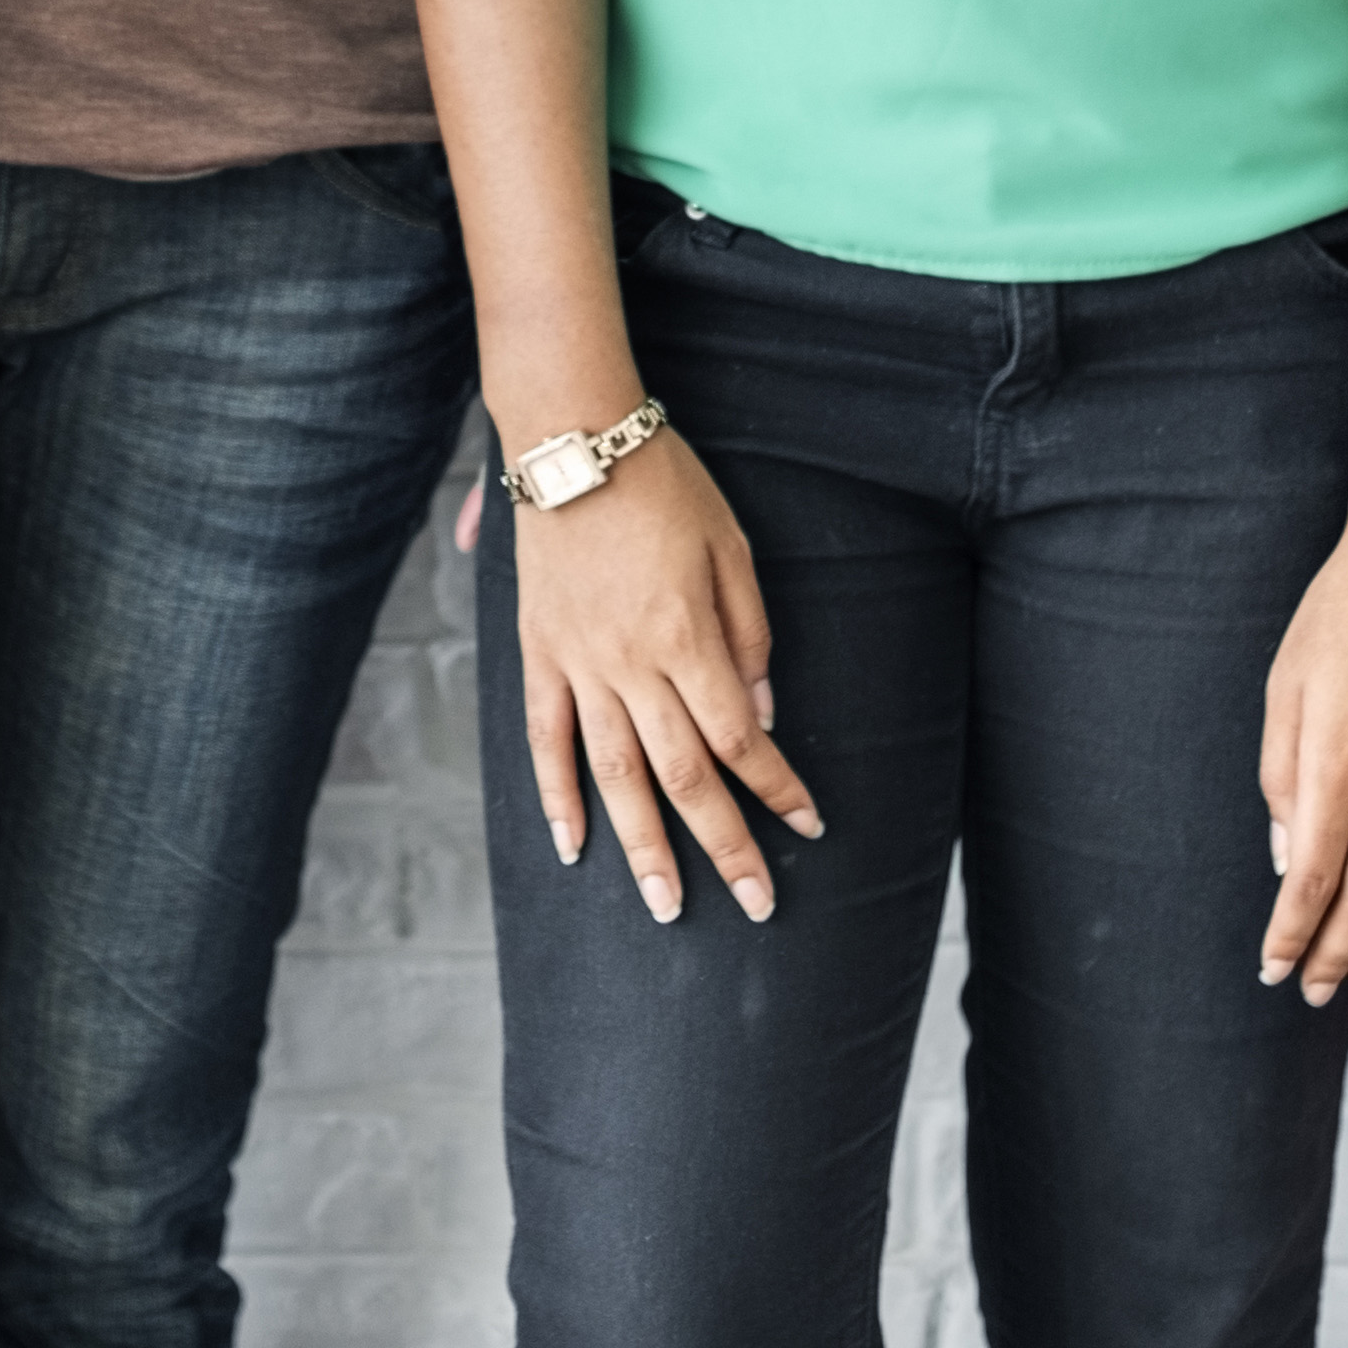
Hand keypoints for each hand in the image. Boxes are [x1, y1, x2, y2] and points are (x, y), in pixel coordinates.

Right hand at [507, 429, 818, 924]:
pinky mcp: (539, 655)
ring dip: (643, 847)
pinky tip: (572, 845)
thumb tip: (762, 713)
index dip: (778, 788)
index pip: (741, 739)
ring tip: (665, 906)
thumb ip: (749, 634)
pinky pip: (546, 739)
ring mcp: (578, 665)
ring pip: (614, 776)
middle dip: (725, 847)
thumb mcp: (731, 547)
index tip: (809, 824)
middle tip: (755, 905)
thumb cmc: (664, 486)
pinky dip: (556, 797)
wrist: (573, 440)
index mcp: (688, 639)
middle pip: (685, 776)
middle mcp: (632, 665)